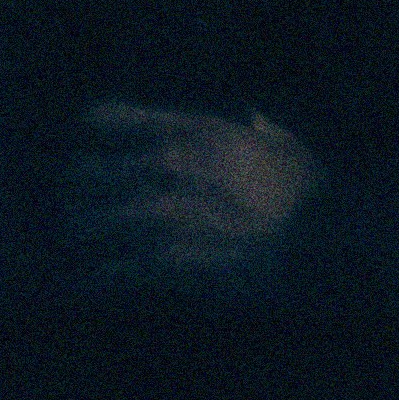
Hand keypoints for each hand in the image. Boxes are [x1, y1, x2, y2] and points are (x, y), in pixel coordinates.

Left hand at [66, 102, 320, 294]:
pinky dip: (102, 276)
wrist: (329, 244)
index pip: (130, 119)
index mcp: (207, 135)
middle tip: (69, 191)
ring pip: (108, 217)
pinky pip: (124, 267)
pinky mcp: (178, 259)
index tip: (84, 128)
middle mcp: (183, 168)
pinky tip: (89, 280)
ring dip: (88, 226)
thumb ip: (267, 131)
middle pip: (106, 169)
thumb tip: (256, 119)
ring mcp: (177, 213)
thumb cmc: (314, 196)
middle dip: (84, 180)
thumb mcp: (293, 149)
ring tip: (75, 233)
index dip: (103, 123)